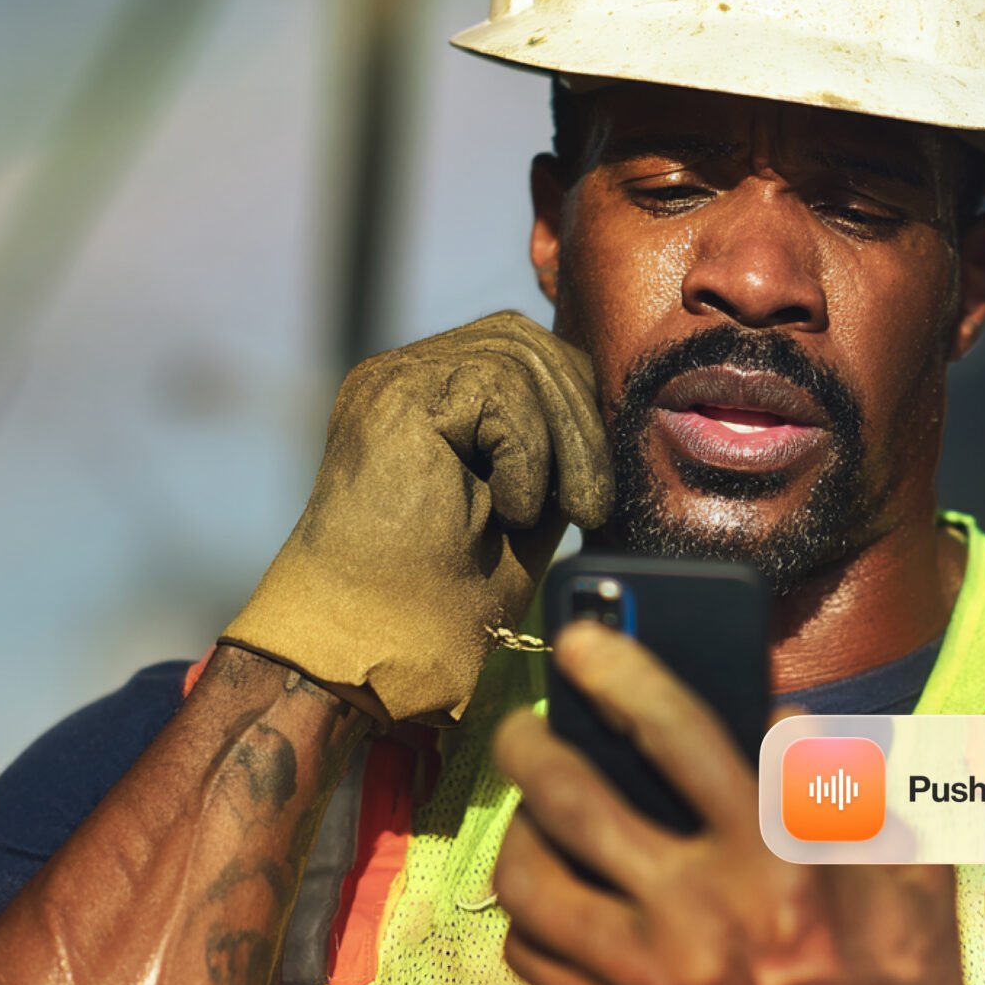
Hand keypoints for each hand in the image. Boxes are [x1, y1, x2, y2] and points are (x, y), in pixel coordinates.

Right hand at [225, 312, 610, 720]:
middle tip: (593, 507)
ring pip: (519, 356)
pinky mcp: (395, 393)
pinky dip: (525, 455)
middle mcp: (406, 375)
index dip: (575, 406)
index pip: (524, 351)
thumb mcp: (525, 504)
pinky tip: (504, 510)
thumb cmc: (445, 597)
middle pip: (526, 340)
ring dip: (560, 442)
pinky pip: (499, 386)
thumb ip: (550, 445)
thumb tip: (606, 406)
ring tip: (549, 514)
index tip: (593, 492)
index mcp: (432, 396)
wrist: (379, 643)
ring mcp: (394, 377)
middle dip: (580, 420)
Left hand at [492, 622, 984, 984]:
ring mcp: (649, 979)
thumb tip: (781, 714)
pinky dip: (531, 915)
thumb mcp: (910, 873)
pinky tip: (553, 896)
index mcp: (775, 859)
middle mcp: (699, 913)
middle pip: (570, 798)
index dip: (620, 667)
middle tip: (522, 722)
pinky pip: (535, 956)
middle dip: (530, 742)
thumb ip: (845, 784)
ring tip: (530, 812)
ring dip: (516, 830)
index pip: (677, 731)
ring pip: (530, 882)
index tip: (584, 638)